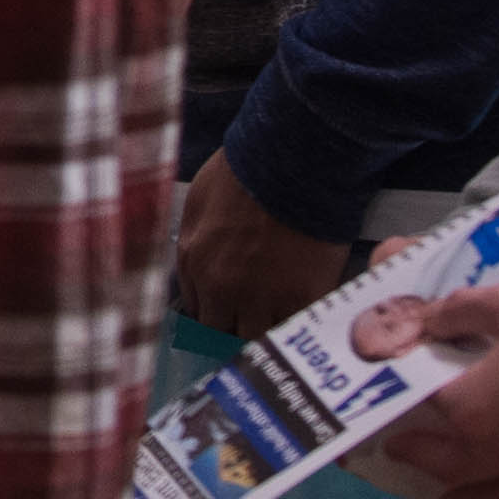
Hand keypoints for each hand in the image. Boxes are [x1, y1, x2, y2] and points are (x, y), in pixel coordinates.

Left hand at [177, 152, 357, 338]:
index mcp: (198, 267)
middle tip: (255, 315)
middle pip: (229, 333)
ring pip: (264, 336)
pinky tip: (303, 310)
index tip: (228, 312)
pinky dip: (300, 321)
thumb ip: (194, 248)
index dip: (216, 314)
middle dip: (240, 325)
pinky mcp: (305, 297)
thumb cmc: (242, 174)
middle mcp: (227, 290)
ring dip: (270, 328)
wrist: (291, 163)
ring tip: (281, 313)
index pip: (200, 315)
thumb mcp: (196, 206)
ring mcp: (267, 298)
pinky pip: (299, 326)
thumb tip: (198, 276)